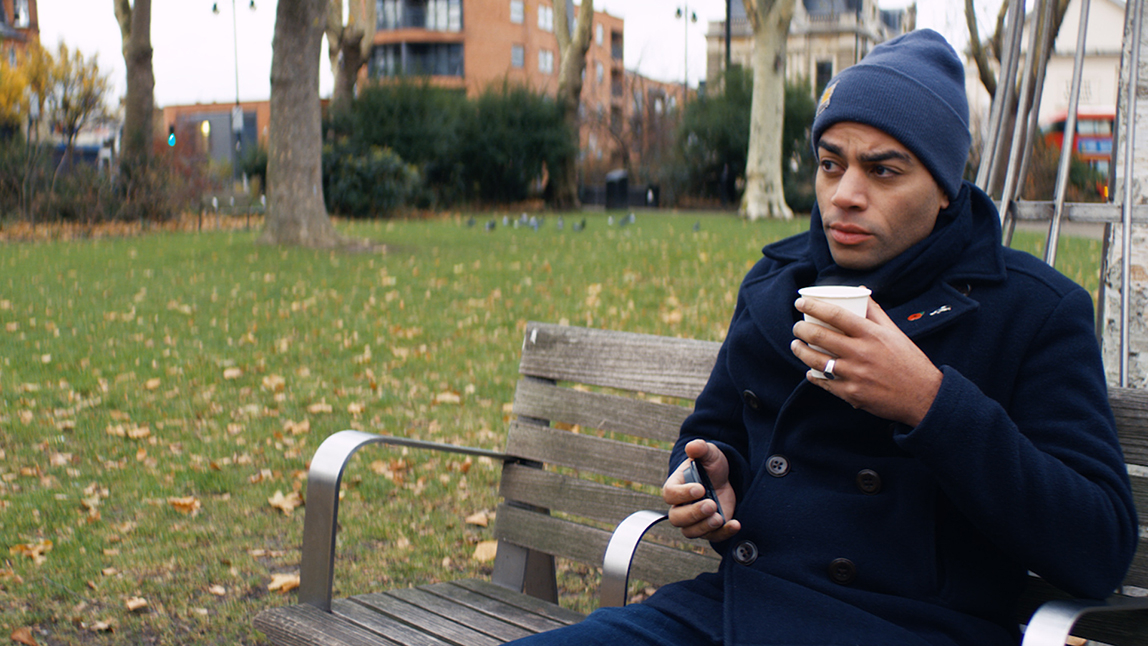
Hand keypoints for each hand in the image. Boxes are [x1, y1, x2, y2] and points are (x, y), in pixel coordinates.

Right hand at [663, 439, 739, 541]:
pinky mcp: (709, 528)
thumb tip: (693, 446)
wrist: (724, 479)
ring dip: (705, 527)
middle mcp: (680, 506)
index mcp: (675, 487)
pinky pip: (712, 537)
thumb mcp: (708, 453)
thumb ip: (700, 449)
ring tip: (719, 517)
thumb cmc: (710, 466)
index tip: (700, 488)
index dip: (682, 494)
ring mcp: (694, 520)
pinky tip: (734, 524)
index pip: (669, 494)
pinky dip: (723, 533)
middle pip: (677, 518)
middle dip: (693, 514)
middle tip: (711, 505)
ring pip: (690, 531)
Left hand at [791, 296, 941, 426]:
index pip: (836, 315)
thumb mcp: (894, 332)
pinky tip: (810, 371)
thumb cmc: (908, 360)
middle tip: (797, 327)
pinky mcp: (851, 394)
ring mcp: (855, 375)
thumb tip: (859, 290)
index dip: (813, 306)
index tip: (800, 302)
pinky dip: (813, 375)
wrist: (923, 396)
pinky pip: (825, 383)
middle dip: (801, 329)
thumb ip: (874, 311)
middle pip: (820, 337)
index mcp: (871, 334)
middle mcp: (861, 353)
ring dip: (800, 352)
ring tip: (796, 345)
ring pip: (816, 361)